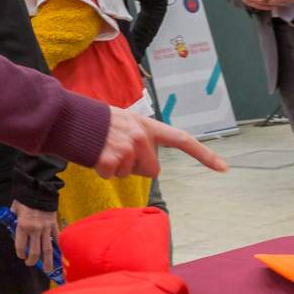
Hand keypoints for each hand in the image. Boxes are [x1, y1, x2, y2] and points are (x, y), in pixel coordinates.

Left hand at [11, 201, 59, 267]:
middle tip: (30, 264)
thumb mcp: (14, 209)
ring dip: (47, 261)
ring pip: (47, 249)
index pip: (20, 246)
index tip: (21, 256)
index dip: (20, 254)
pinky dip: (58, 249)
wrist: (39, 188)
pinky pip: (57, 240)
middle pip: (34, 251)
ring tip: (48, 270)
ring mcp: (46, 228)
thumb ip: (13, 220)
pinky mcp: (54, 225)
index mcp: (22, 226)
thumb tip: (11, 228)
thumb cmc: (24, 198)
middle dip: (32, 261)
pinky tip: (59, 258)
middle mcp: (35, 229)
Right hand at [95, 108, 228, 177]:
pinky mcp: (111, 158)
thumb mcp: (123, 121)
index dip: (204, 155)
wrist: (69, 118)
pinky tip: (94, 155)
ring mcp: (127, 147)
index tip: (223, 168)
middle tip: (116, 151)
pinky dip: (101, 170)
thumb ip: (140, 138)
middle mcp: (141, 136)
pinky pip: (112, 175)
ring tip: (101, 149)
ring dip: (115, 167)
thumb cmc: (95, 122)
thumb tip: (147, 164)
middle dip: (136, 167)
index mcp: (147, 125)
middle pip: (152, 169)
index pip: (182, 140)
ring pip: (130, 173)